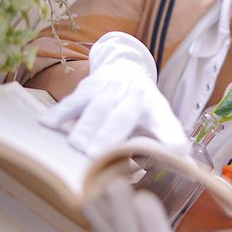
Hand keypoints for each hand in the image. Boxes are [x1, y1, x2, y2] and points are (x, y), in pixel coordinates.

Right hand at [40, 31, 189, 157]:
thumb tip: (183, 163)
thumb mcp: (159, 120)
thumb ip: (166, 141)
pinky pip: (73, 100)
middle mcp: (135, 95)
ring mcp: (110, 88)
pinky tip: (48, 125)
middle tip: (98, 156)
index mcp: (156, 108)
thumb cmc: (142, 105)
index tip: (176, 151)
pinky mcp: (89, 85)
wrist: (127, 68)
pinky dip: (60, 112)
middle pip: (122, 116)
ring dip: (86, 128)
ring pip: (97, 107)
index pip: (166, 122)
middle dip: (110, 135)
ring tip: (76, 147)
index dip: (171, 136)